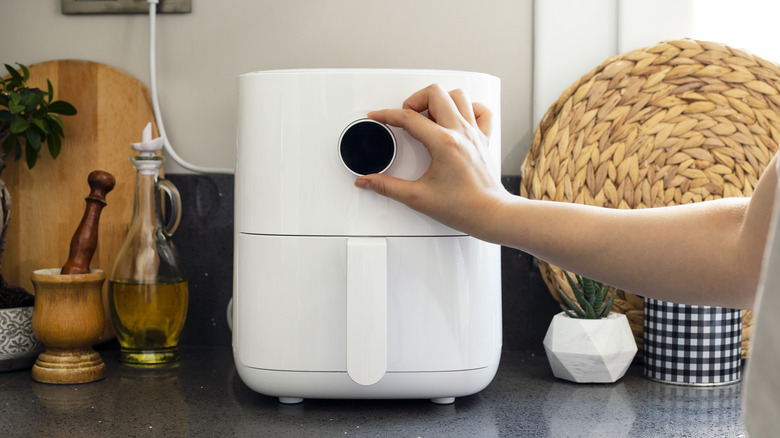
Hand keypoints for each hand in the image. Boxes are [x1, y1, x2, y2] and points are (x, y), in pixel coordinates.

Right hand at [354, 84, 510, 238]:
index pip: (409, 118)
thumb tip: (368, 181)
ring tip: (427, 114)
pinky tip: (456, 117)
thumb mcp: (417, 197)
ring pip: (458, 95)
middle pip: (435, 94)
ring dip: (439, 100)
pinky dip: (467, 107)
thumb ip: (388, 187)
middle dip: (414, 100)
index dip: (388, 115)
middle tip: (406, 115)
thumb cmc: (463, 207)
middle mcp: (461, 133)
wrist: (490, 214)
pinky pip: (481, 110)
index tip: (379, 116)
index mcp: (444, 144)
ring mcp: (474, 133)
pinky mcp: (484, 139)